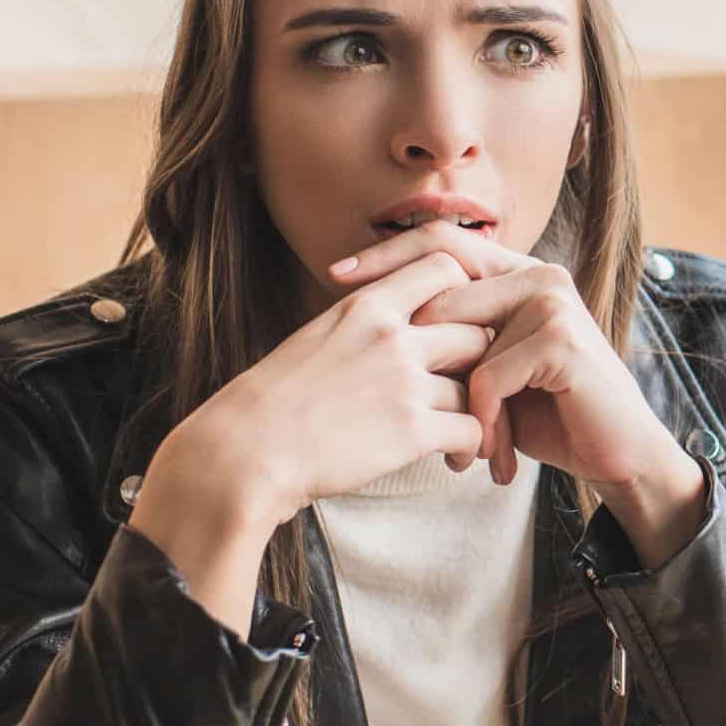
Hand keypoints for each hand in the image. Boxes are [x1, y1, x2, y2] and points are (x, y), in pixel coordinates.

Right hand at [130, 251, 488, 631]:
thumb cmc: (273, 402)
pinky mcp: (412, 430)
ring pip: (479, 381)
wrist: (243, 451)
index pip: (446, 267)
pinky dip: (474, 445)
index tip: (463, 324)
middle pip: (476, 326)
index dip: (465, 293)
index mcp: (366, 304)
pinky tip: (456, 458)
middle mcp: (392, 335)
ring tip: (469, 432)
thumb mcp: (318, 337)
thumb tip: (398, 320)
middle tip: (477, 384)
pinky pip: (473, 428)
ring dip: (481, 409)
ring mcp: (404, 381)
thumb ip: (364, 324)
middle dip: (482, 357)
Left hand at [330, 223, 707, 563]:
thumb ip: (453, 338)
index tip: (335, 277)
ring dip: (453, 404)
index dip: (386, 256)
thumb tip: (375, 320)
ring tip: (461, 451)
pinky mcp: (561, 339)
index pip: (440, 242)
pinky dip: (484, 422)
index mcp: (517, 272)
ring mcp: (552, 302)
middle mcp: (537, 275)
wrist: (618, 453)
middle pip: (442, 279)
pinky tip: (492, 457)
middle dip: (400, 331)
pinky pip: (489, 376)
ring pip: (460, 340)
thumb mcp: (491, 369)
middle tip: (368, 376)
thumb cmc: (550, 414)